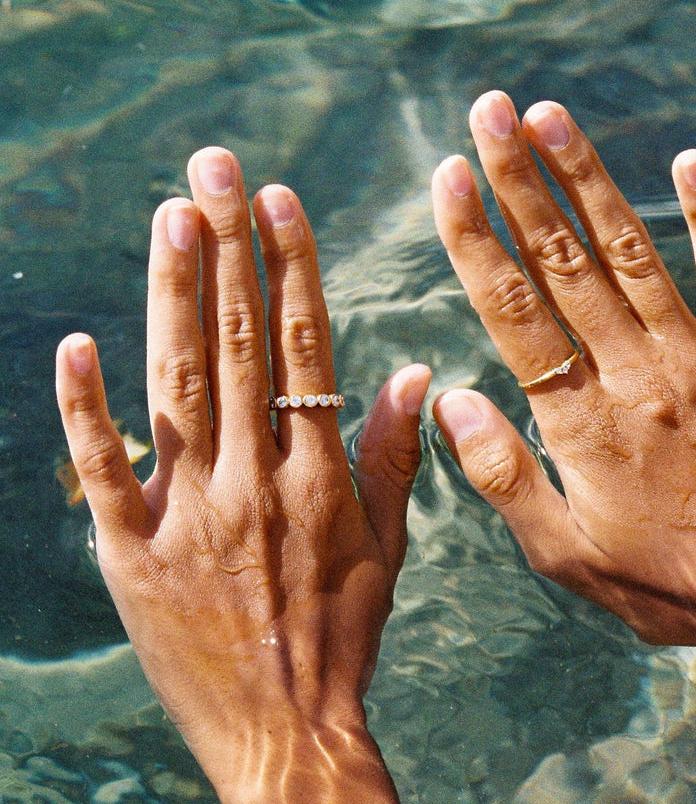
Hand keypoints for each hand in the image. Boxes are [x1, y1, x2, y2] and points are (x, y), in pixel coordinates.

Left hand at [56, 148, 427, 803]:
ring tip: (170, 217)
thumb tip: (412, 368)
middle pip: (236, 344)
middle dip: (227, 248)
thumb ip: (394, 453)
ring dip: (173, 295)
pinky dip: (86, 407)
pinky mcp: (131, 552)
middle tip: (212, 170)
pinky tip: (78, 341)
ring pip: (179, 385)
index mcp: (319, 474)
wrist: (284, 730)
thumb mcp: (388, 544)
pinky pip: (104, 471)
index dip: (290, 266)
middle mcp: (254, 480)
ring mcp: (188, 514)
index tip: (278, 200)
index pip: (303, 345)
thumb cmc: (343, 630)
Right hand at [430, 90, 695, 665]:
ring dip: (590, 179)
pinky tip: (691, 160)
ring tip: (553, 116)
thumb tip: (448, 399)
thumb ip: (501, 473)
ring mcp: (695, 354)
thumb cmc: (666, 578)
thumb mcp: (564, 552)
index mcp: (579, 417)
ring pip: (631, 249)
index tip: (450, 174)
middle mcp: (632, 369)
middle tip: (491, 110)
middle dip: (521, 178)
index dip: (476, 237)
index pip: (512, 308)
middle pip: (563, 258)